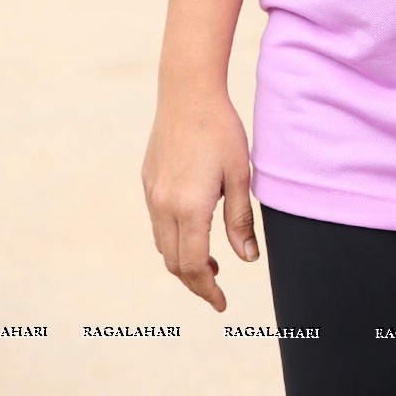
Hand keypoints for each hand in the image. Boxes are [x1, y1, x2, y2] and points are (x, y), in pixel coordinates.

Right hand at [142, 87, 258, 311]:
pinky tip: (192, 229)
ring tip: (209, 262)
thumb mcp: (239, 175)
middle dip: (195, 282)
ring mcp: (152, 194)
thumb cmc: (220, 130)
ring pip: (162, 245)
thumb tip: (247, 259)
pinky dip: (172, 239)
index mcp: (189, 208)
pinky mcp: (148, 181)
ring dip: (182, 261)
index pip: (193, 266)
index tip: (221, 303)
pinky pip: (157, 223)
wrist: (187, 92)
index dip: (207, 290)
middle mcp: (164, 205)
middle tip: (217, 287)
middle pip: (174, 263)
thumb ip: (240, 220)